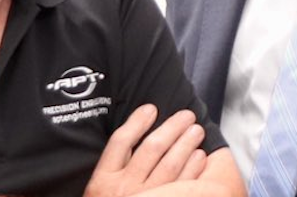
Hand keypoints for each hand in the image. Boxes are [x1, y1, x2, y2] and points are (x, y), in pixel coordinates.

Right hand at [84, 104, 208, 196]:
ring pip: (169, 165)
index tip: (151, 108)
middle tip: (187, 116)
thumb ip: (113, 168)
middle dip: (172, 128)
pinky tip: (199, 157)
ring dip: (186, 145)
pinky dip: (192, 170)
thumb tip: (136, 137)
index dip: (137, 122)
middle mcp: (122, 189)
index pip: (121, 141)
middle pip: (151, 148)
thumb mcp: (98, 190)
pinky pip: (180, 186)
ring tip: (196, 132)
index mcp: (102, 180)